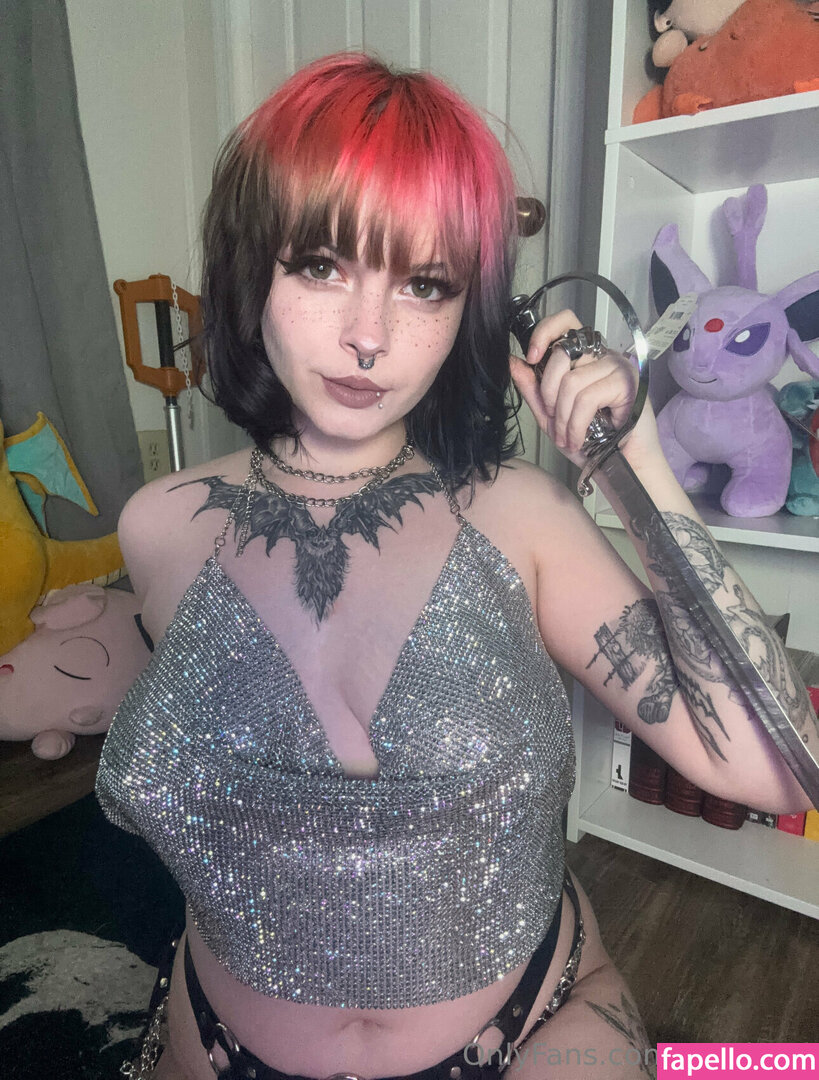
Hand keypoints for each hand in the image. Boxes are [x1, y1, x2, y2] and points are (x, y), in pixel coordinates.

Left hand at [510, 309, 658, 468]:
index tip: (531, 358)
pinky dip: (577, 424)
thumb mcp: (552, 415)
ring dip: (563, 418)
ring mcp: (617, 366)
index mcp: (585, 357)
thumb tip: (512, 361)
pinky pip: (588, 397)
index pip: (566, 321)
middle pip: (562, 353)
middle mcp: (602, 355)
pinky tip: (579, 438)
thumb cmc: (592, 440)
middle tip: (555, 420)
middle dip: (548, 393)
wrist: (620, 466)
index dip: (544, 332)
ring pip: (571, 381)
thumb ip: (533, 388)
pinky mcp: (628, 382)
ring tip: (568, 437)